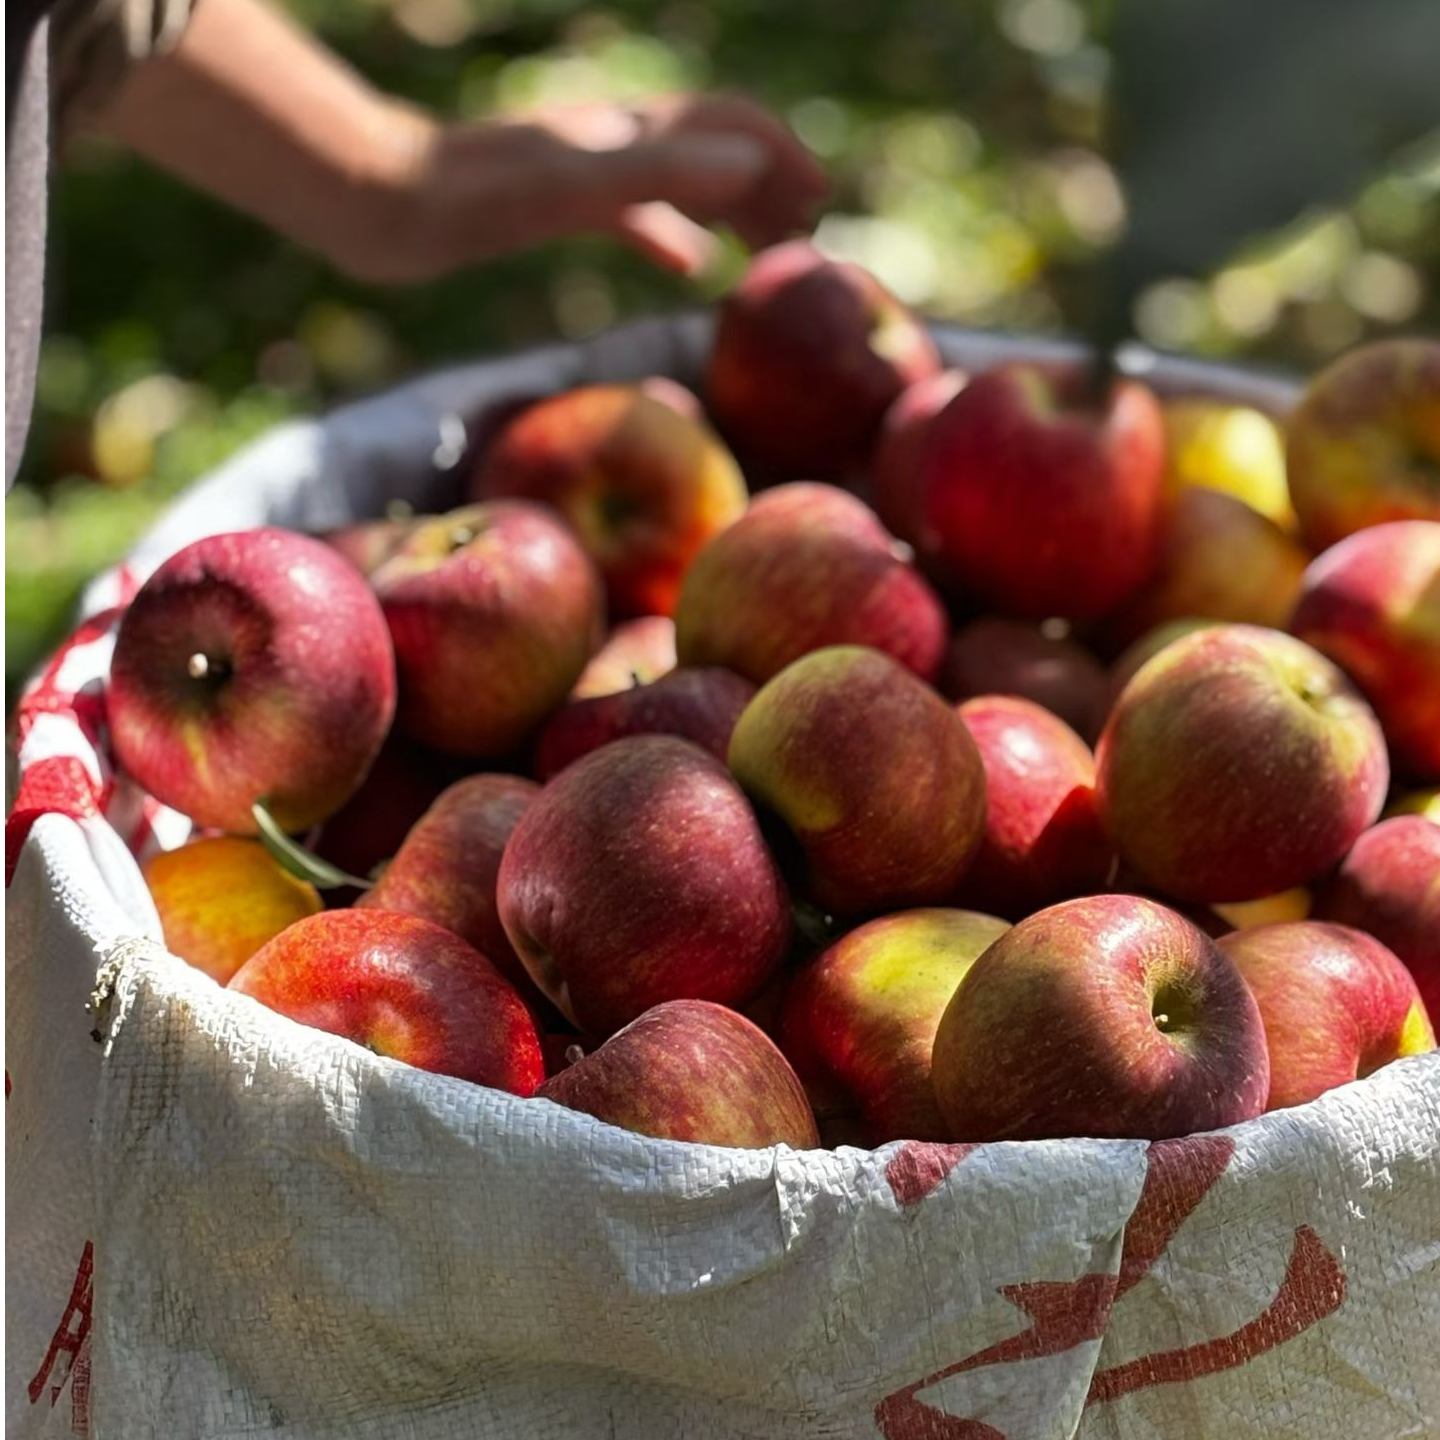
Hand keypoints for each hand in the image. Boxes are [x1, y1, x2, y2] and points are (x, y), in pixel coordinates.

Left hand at [337, 93, 830, 283]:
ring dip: (733, 209)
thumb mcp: (570, 188)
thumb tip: (748, 167)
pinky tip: (692, 266)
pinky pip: (637, 215)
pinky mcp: (557, 204)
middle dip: (769, 185)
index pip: (728, 127)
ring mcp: (587, 172)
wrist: (382, 201)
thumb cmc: (469, 199)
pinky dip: (677, 236)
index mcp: (628, 131)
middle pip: (714, 151)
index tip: (821, 203)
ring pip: (683, 183)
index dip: (781, 156)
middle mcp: (615, 142)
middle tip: (809, 238)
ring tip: (769, 251)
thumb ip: (659, 174)